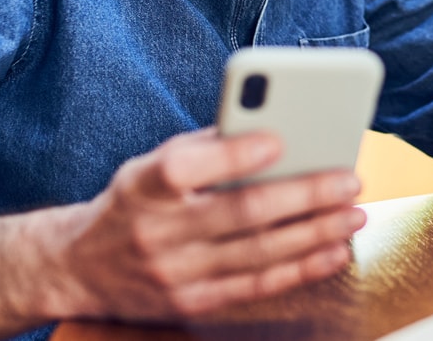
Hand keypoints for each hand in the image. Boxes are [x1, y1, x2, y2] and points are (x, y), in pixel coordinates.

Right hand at [53, 128, 365, 320]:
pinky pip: (256, 286)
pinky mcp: (191, 303)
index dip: (234, 155)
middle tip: (348, 179)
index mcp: (143, 186)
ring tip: (353, 213)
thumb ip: (204, 148)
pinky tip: (334, 251)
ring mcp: (174, 274)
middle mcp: (156, 232)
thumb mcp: (149, 165)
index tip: (280, 138)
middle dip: (303, 195)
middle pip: (240, 213)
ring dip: (314, 233)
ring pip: (258, 253)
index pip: (186, 168)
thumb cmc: (132, 202)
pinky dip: (301, 269)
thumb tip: (273, 129)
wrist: (78, 268)